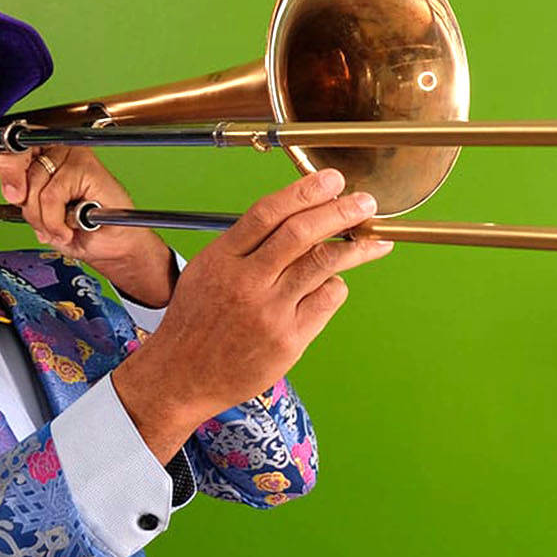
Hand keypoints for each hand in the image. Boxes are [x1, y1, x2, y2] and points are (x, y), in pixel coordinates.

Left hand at [0, 108, 176, 306]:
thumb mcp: (38, 211)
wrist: (111, 245)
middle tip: (20, 199)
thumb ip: (21, 193)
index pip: (9, 138)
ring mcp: (73, 155)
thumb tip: (8, 188)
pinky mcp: (87, 168)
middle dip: (11, 180)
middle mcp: (57, 147)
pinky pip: (51, 195)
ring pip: (32, 185)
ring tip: (59, 225)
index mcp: (42, 154)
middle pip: (14, 150)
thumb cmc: (77, 227)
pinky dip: (55, 219)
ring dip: (41, 216)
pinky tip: (70, 226)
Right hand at [109, 168, 392, 460]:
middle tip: (365, 203)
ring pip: (323, 265)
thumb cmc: (196, 323)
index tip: (332, 180)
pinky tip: (333, 285)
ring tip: (375, 241)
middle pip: (301, 234)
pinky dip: (335, 287)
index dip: (304, 191)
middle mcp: (246, 282)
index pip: (268, 213)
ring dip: (355, 248)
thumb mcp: (207, 272)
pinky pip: (326, 301)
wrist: (181, 377)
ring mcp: (269, 312)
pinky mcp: (288, 340)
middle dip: (339, 212)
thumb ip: (245, 247)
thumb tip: (294, 217)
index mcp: (222, 259)